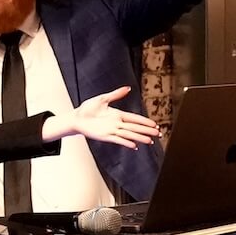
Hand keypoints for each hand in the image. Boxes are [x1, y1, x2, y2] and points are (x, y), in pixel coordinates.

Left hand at [43, 86, 159, 147]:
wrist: (76, 118)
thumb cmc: (87, 108)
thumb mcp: (103, 99)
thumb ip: (116, 94)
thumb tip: (128, 88)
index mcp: (117, 114)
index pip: (135, 118)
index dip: (145, 122)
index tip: (155, 124)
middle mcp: (117, 123)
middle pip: (135, 128)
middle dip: (147, 131)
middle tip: (158, 134)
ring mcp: (112, 130)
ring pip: (129, 135)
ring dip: (140, 138)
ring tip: (150, 141)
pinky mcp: (106, 136)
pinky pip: (118, 140)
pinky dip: (126, 142)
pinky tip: (135, 145)